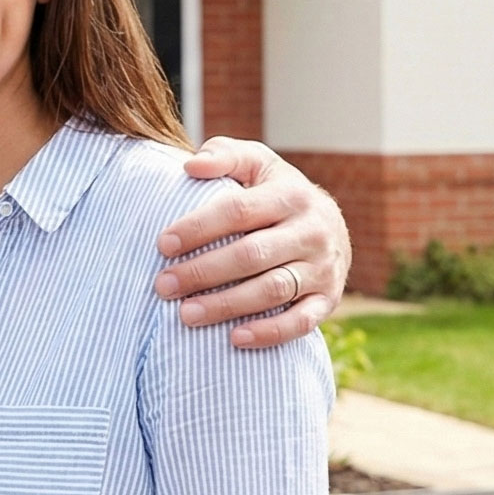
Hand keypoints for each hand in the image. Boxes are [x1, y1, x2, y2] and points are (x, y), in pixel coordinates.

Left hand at [156, 138, 348, 348]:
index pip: (238, 211)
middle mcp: (311, 230)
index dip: (198, 228)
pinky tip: (234, 339)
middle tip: (164, 286)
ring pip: (273, 290)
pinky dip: (269, 332)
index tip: (162, 245)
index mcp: (290, 194)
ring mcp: (323, 267)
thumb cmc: (275, 193)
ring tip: (186, 314)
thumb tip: (191, 166)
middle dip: (203, 271)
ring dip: (227, 305)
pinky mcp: (328, 299)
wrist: (331, 226)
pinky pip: (301, 322)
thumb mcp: (257, 164)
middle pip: (252, 254)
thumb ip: (224, 156)